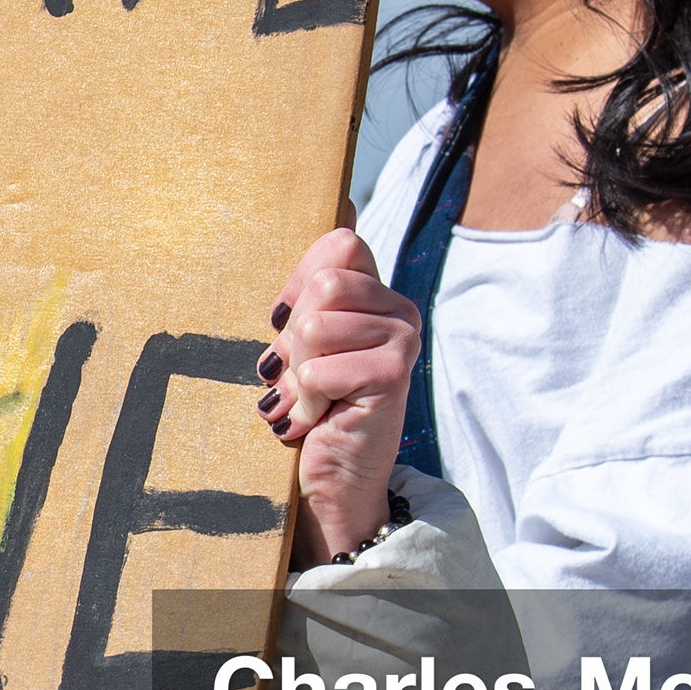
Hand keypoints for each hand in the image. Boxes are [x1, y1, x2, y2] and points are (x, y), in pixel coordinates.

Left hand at [259, 228, 420, 566]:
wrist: (327, 482)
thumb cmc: (306, 410)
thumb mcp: (298, 344)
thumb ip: (311, 288)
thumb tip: (342, 207)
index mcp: (376, 294)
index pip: (338, 244)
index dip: (298, 286)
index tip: (286, 328)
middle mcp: (400, 309)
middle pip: (324, 283)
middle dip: (292, 339)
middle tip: (297, 378)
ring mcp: (404, 338)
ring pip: (315, 326)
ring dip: (295, 375)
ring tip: (304, 401)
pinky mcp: (395, 374)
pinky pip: (320, 368)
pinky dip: (301, 403)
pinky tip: (312, 422)